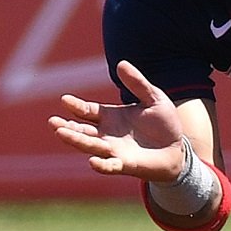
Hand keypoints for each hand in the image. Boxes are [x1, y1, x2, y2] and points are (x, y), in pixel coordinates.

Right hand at [48, 60, 185, 180]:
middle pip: (82, 131)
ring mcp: (114, 151)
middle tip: (53, 122)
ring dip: (76, 141)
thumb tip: (121, 64)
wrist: (177, 148)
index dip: (76, 106)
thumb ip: (137, 83)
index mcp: (110, 117)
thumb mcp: (153, 97)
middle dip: (67, 127)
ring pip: (90, 146)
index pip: (88, 111)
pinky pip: (110, 166)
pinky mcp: (126, 165)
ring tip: (61, 133)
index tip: (65, 100)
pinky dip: (101, 165)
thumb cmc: (163, 123)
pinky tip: (92, 162)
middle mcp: (107, 135)